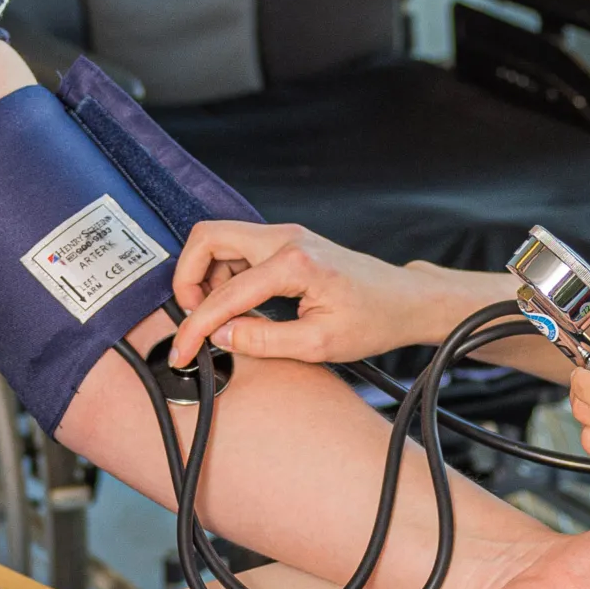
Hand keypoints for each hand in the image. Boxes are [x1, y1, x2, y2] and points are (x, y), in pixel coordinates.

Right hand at [166, 220, 466, 366]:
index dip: (196, 326)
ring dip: (205, 276)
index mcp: (294, 263)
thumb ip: (264, 341)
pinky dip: (223, 274)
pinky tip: (235, 306)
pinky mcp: (286, 243)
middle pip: (208, 238)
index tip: (185, 352)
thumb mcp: (319, 344)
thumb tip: (220, 335)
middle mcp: (285, 238)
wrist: (404, 301)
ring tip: (215, 316)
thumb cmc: (373, 320)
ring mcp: (285, 236)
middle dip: (187, 278)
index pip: (226, 294)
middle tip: (193, 317)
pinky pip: (237, 249)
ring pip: (219, 240)